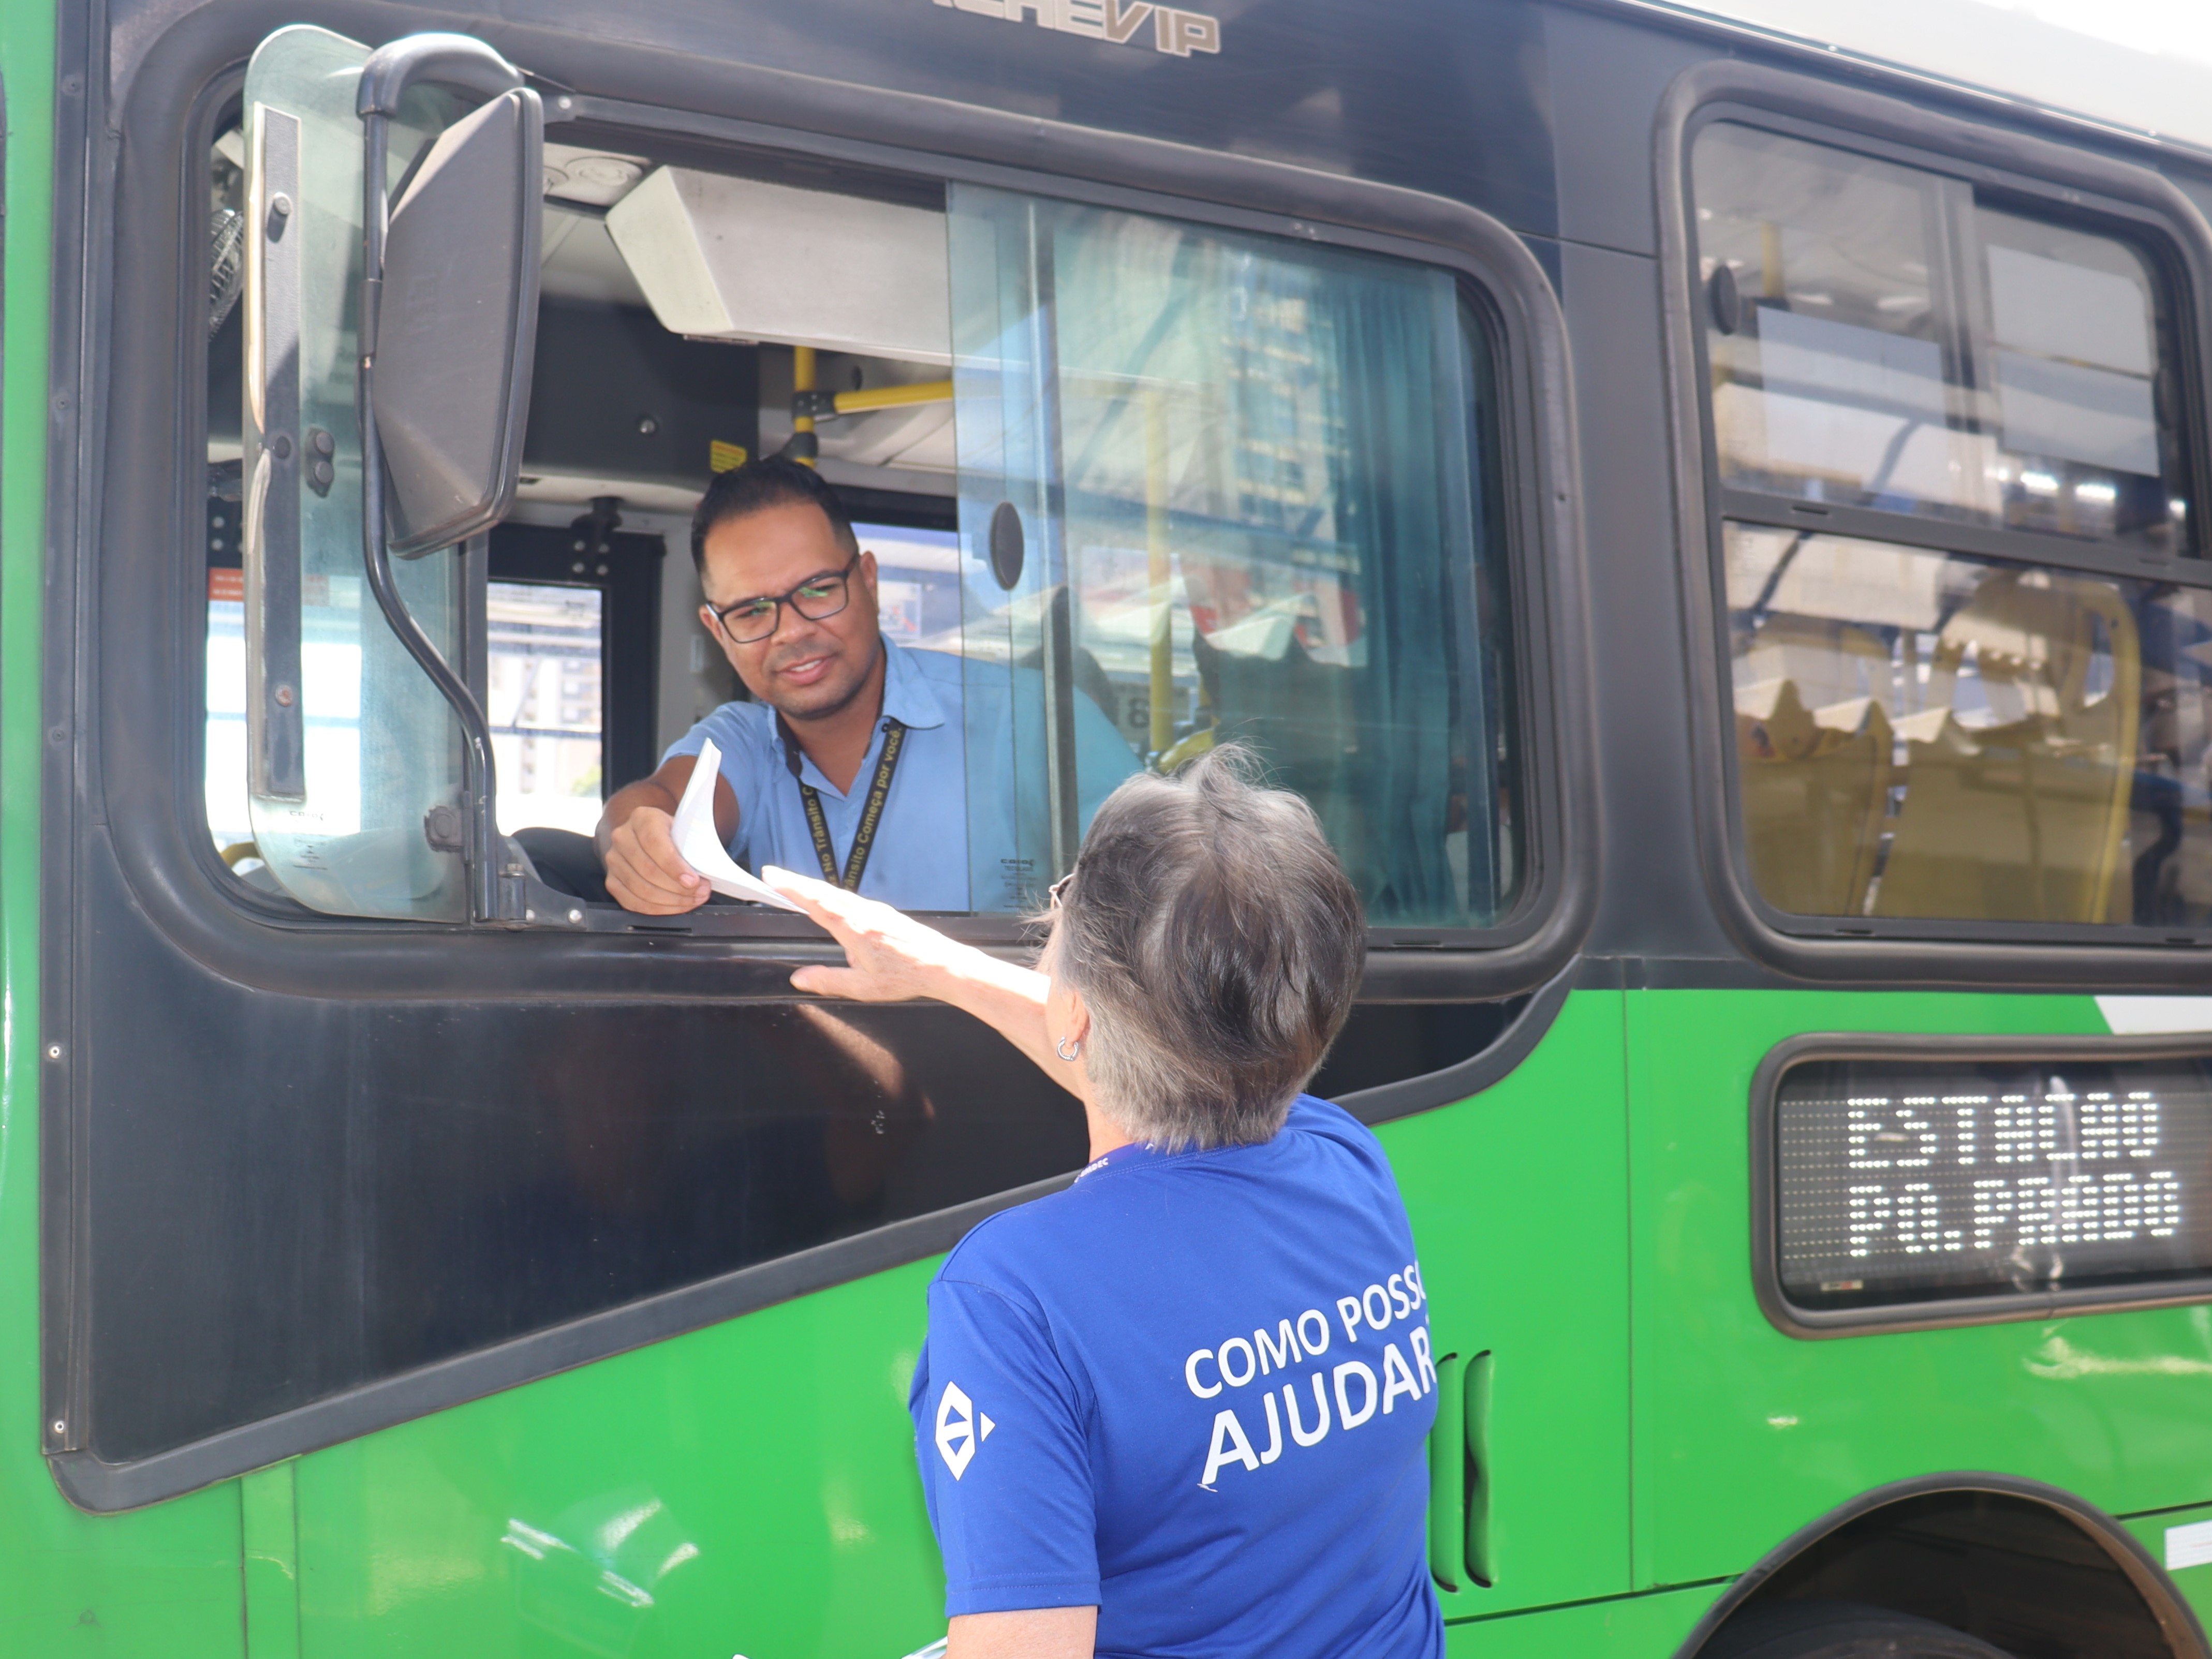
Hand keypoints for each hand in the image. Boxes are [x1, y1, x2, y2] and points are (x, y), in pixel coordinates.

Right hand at [604, 805, 709, 913]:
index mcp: (642, 818)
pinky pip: (632, 902)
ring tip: (691, 900)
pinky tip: (674, 906)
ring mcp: (613, 859)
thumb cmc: (673, 835)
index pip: (654, 843)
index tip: (693, 881)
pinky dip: (657, 909)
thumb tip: (704, 874)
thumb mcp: (684, 830)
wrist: (650, 836)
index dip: (674, 866)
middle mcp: (622, 837)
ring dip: (671, 901)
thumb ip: (693, 846)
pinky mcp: (612, 880)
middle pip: (648, 870)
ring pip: (641, 889)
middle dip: (678, 888)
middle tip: (700, 892)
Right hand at [764, 867, 983, 1001]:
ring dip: (814, 888)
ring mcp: (876, 910)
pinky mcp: (885, 914)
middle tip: (773, 875)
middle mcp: (864, 913)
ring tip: (795, 885)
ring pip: (839, 894)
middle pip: (824, 892)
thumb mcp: (864, 987)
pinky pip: (852, 899)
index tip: (771, 876)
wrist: (943, 964)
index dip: (791, 888)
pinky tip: (832, 902)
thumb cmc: (906, 976)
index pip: (815, 903)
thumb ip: (829, 981)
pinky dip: (834, 896)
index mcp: (854, 928)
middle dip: (796, 883)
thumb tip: (799, 979)